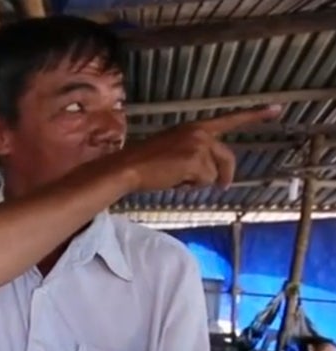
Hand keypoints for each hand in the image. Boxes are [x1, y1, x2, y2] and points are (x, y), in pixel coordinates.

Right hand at [111, 105, 281, 192]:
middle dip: (225, 175)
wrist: (129, 167)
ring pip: (213, 174)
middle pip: (226, 157)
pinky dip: (191, 186)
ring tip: (175, 178)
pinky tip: (174, 181)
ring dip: (198, 182)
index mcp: (194, 128)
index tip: (276, 110)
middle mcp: (200, 133)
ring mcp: (199, 146)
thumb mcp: (173, 150)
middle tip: (222, 187)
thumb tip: (210, 175)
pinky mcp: (195, 161)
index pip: (229, 120)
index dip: (254, 116)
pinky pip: (205, 182)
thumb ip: (194, 154)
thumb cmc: (145, 162)